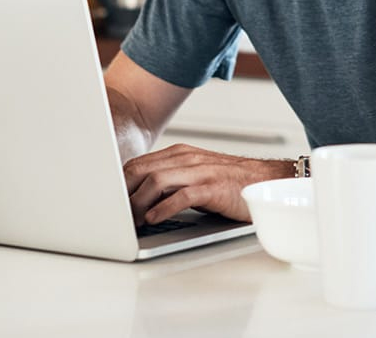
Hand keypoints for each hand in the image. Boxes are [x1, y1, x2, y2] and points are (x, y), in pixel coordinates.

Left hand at [122, 144, 291, 225]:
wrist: (267, 181)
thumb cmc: (230, 183)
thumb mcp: (196, 176)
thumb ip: (171, 181)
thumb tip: (139, 198)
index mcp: (180, 154)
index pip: (138, 165)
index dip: (119, 184)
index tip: (108, 203)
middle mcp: (187, 159)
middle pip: (141, 171)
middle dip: (123, 193)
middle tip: (114, 215)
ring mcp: (200, 171)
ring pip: (157, 181)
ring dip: (138, 202)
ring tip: (131, 220)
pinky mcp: (213, 187)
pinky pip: (182, 195)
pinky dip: (163, 208)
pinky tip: (153, 218)